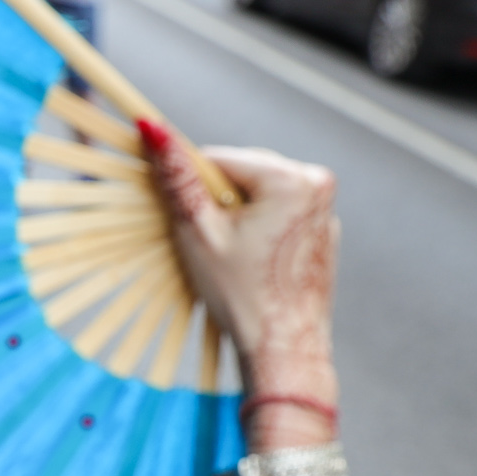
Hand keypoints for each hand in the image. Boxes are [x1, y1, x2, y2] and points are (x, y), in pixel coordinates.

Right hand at [144, 124, 339, 429]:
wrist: (283, 347)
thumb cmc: (240, 293)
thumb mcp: (199, 232)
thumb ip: (176, 178)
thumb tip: (152, 128)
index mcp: (291, 177)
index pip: (219, 158)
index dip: (190, 186)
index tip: (181, 219)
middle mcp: (317, 183)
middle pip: (242, 172)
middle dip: (217, 200)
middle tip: (207, 242)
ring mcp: (325, 209)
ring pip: (259, 193)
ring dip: (235, 214)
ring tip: (230, 256)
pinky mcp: (322, 231)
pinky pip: (279, 214)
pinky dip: (257, 229)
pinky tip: (250, 263)